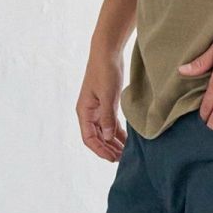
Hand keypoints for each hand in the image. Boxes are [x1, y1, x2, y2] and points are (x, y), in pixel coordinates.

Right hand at [76, 43, 127, 160]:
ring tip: (127, 153)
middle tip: (123, 159)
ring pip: (105, 132)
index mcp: (84, 111)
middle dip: (108, 149)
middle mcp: (89, 113)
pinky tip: (127, 140)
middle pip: (97, 137)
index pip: (89, 138)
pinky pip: (111, 123)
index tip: (113, 158)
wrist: (107, 52)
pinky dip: (118, 132)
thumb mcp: (107, 95)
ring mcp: (97, 109)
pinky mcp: (106, 104)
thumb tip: (108, 137)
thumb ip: (108, 117)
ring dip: (114, 142)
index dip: (100, 150)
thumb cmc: (104, 71)